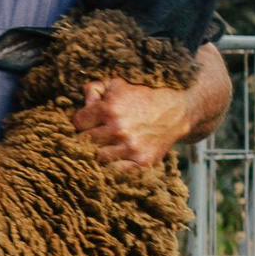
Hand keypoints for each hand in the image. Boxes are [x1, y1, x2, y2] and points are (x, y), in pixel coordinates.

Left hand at [72, 74, 194, 168]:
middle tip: (95, 135)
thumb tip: (83, 103)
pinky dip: (113, 166)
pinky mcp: (142, 161)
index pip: (78, 123)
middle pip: (84, 142)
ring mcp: (130, 147)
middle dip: (87, 138)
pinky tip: (116, 158)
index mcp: (110, 108)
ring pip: (97, 158)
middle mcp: (119, 129)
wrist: (176, 111)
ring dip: (99, 153)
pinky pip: (115, 171)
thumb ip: (95, 89)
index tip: (89, 122)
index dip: (82, 122)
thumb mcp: (119, 84)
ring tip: (105, 146)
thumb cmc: (143, 97)